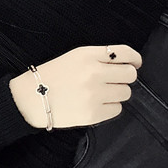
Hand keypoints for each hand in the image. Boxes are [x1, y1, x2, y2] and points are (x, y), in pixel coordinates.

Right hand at [9, 45, 141, 128]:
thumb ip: (99, 57)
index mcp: (88, 55)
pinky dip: (110, 107)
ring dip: (117, 93)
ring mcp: (94, 94)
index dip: (135, 59)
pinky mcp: (94, 114)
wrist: (32, 98)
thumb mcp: (74, 57)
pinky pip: (117, 109)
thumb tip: (127, 64)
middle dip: (125, 77)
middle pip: (130, 74)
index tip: (135, 63)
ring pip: (126, 93)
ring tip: (100, 93)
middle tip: (114, 81)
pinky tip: (95, 104)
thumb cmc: (52, 76)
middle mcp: (94, 73)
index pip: (125, 53)